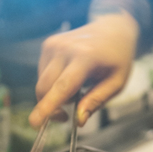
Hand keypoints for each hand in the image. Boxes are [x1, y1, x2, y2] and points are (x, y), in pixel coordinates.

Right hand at [29, 12, 138, 127]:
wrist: (112, 28)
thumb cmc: (117, 57)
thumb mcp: (116, 83)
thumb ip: (96, 101)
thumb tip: (78, 120)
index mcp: (85, 57)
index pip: (62, 87)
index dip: (48, 107)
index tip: (35, 123)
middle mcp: (65, 48)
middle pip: (45, 87)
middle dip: (50, 108)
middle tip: (66, 116)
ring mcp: (54, 44)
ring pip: (42, 83)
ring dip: (54, 94)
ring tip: (76, 89)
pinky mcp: (48, 45)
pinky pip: (43, 74)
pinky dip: (53, 83)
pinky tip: (69, 77)